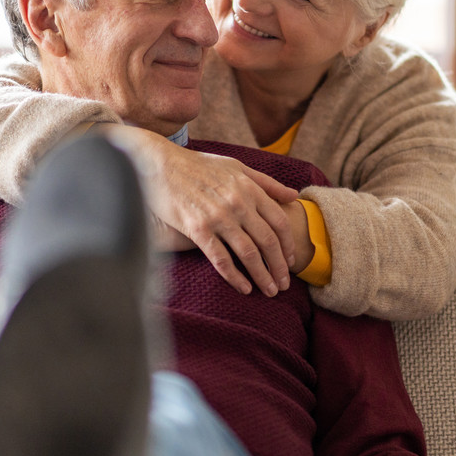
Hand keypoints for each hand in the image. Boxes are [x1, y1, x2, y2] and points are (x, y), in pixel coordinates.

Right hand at [107, 126, 300, 296]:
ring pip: (248, 253)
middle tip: (285, 285)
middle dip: (279, 266)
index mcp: (250, 189)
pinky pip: (221, 259)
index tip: (292, 261)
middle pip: (268, 241)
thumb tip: (294, 196)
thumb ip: (266, 183)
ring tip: (270, 291)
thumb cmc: (199, 165)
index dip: (288, 245)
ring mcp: (218, 217)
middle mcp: (238, 203)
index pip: (279, 222)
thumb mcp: (237, 167)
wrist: (161, 164)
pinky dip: (235, 277)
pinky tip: (244, 288)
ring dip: (262, 276)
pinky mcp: (198, 229)